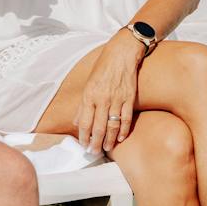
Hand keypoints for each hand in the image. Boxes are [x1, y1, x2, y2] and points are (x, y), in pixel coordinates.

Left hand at [77, 34, 141, 152]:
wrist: (122, 53)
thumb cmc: (104, 67)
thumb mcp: (88, 83)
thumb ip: (83, 104)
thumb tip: (77, 122)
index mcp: (89, 95)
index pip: (85, 122)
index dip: (84, 136)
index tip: (83, 145)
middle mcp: (102, 99)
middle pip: (98, 127)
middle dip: (95, 143)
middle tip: (94, 152)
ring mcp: (117, 99)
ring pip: (112, 125)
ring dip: (108, 139)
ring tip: (105, 148)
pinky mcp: (129, 98)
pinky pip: (126, 118)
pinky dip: (123, 130)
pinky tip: (120, 138)